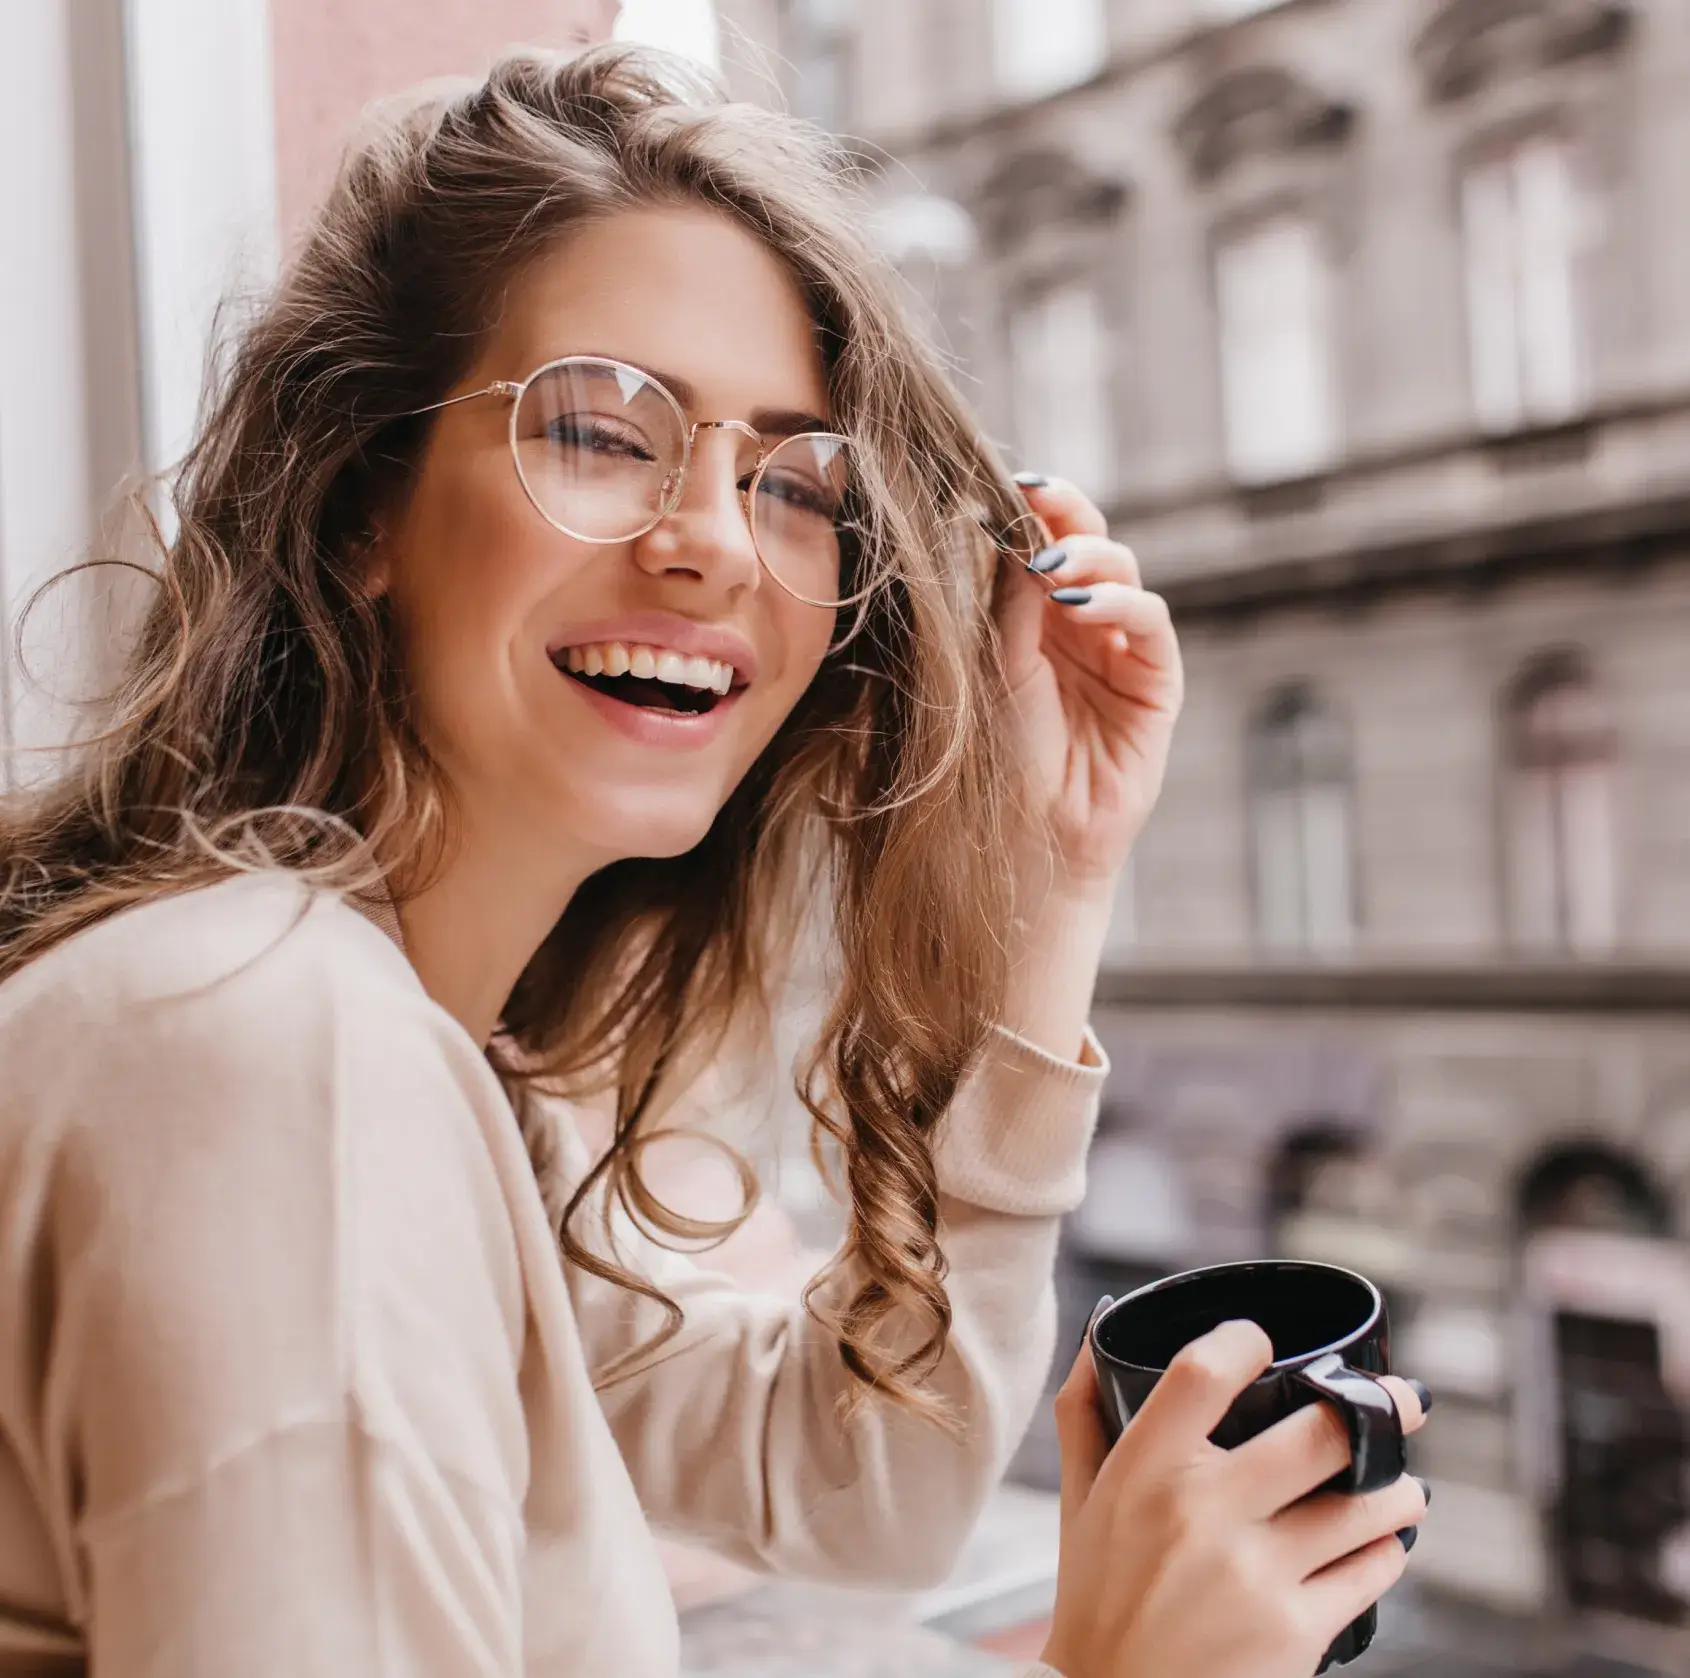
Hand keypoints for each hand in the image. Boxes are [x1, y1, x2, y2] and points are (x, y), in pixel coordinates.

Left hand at [997, 476, 1182, 889]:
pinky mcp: (1157, 682)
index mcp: (1033, 615)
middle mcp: (1081, 624)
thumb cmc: (1001, 760)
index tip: (1011, 482)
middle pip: (1089, 543)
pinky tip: (1085, 605)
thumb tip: (1011, 529)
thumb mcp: (995, 667)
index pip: (1043, 541)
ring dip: (1091, 557)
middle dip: (1069, 512)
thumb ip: (1008, 602)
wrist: (1032, 838)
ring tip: (1055, 565)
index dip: (1034, 508)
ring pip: (1124, 572)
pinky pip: (1152, 624)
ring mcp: (1122, 649)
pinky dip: (1122, 603)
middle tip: (1041, 497)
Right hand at [1040, 1317, 1429, 1677]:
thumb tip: (1103, 1332)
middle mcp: (1202, 1512)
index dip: (1244, 1340)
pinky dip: (1385, 1551)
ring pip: (1362, 1506)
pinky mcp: (1295, 1633)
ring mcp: (1254, 1574)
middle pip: (1318, 1433)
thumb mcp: (1078, 1499)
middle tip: (1402, 1398)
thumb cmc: (1097, 1597)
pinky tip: (1381, 1544)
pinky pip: (1369, 1573)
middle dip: (1379, 1407)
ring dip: (1395, 1488)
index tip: (1264, 1343)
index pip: (1202, 1372)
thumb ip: (1086, 1410)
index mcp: (1142, 1469)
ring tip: (1400, 1485)